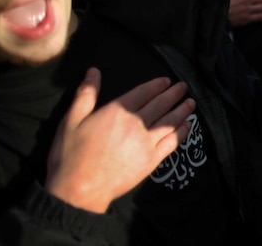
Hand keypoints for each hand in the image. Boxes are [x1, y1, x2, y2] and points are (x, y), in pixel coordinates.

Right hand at [45, 68, 194, 212]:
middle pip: (160, 104)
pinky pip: (172, 142)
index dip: (157, 85)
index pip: (143, 92)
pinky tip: (187, 126)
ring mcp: (146, 143)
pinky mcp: (152, 160)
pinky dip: (182, 132)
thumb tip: (94, 71)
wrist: (78, 190)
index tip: (167, 81)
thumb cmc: (71, 155)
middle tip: (183, 87)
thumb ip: (86, 94)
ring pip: (170, 121)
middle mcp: (136, 124)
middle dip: (173, 94)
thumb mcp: (71, 120)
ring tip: (190, 102)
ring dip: (182, 110)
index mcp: (117, 111)